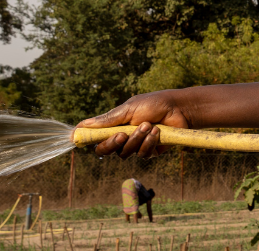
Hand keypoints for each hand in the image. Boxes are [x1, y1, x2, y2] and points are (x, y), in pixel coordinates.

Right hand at [75, 90, 190, 158]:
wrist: (178, 108)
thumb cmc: (153, 104)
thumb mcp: (128, 110)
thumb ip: (106, 120)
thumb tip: (80, 126)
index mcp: (116, 125)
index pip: (97, 138)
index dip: (88, 140)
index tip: (80, 139)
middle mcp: (124, 137)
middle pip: (107, 150)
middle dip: (113, 143)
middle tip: (122, 135)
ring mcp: (137, 145)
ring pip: (126, 153)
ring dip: (136, 139)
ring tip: (148, 125)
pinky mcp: (151, 151)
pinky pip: (143, 155)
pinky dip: (149, 143)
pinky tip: (157, 132)